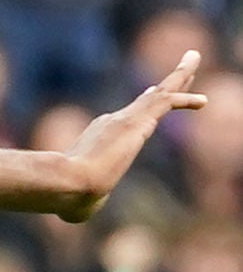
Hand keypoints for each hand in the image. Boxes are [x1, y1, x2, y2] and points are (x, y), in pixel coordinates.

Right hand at [57, 51, 207, 221]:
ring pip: (159, 92)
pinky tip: (203, 101)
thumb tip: (76, 213)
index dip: (141, 106)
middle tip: (183, 70)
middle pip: (146, 98)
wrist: (69, 183)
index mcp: (97, 137)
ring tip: (192, 58)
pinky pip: (166, 101)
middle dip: (166, 84)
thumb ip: (84, 203)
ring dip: (180, 75)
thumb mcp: (79, 201)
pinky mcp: (137, 122)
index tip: (151, 95)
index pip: (124, 118)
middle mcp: (112, 122)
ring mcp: (126, 119)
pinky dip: (185, 98)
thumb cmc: (70, 197)